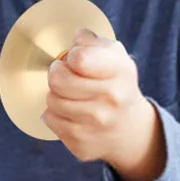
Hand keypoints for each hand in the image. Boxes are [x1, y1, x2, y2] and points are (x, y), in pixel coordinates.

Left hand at [43, 28, 164, 180]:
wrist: (130, 131)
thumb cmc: (117, 85)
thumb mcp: (116, 58)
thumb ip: (94, 41)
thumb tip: (77, 36)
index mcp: (121, 72)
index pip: (79, 58)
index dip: (71, 56)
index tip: (75, 60)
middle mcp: (112, 99)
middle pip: (59, 80)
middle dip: (56, 74)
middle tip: (62, 74)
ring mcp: (97, 125)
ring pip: (51, 100)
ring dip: (54, 94)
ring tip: (68, 95)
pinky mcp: (82, 144)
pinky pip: (49, 119)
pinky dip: (53, 113)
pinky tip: (68, 112)